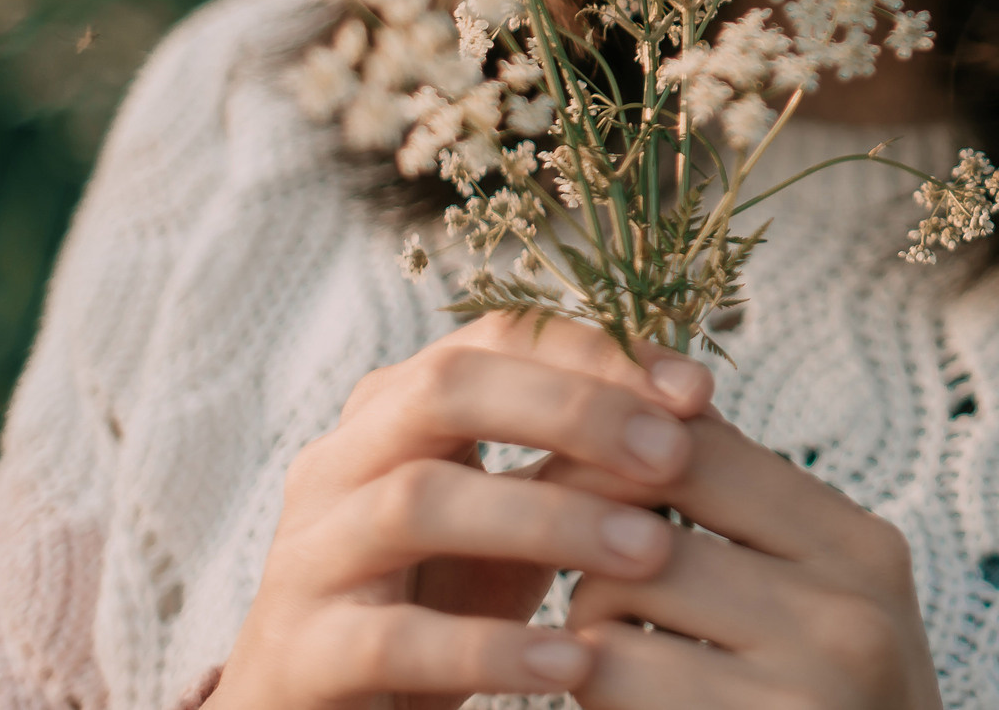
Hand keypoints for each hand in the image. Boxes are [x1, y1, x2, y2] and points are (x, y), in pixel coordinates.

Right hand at [206, 313, 715, 709]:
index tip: (697, 389)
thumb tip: (692, 407)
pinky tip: (573, 661)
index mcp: (393, 410)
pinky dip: (490, 648)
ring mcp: (309, 554)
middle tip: (675, 456)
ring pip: (418, 502)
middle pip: (446, 391)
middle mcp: (338, 462)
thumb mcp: (523, 520)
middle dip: (572, 411)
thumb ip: (588, 462)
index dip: (598, 351)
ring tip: (650, 551)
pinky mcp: (301, 652)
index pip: (495, 337)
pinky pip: (394, 638)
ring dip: (549, 520)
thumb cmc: (443, 597)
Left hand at [543, 414, 943, 708]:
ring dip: (581, 628)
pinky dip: (587, 690)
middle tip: (571, 566)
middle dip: (584, 540)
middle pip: (645, 524)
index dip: (618, 445)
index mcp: (863, 549)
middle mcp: (847, 612)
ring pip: (611, 606)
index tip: (572, 464)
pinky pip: (607, 684)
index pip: (705, 447)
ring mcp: (802, 689)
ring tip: (608, 653)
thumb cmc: (825, 706)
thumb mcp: (819, 597)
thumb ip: (745, 510)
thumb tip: (642, 385)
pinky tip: (615, 703)